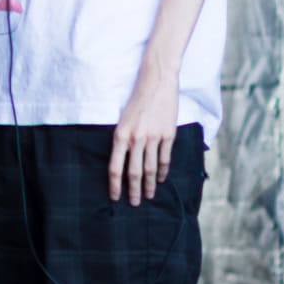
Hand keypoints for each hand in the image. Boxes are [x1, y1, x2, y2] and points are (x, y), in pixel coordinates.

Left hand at [108, 64, 178, 205]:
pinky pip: (165, 158)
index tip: (115, 197)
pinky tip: (160, 178)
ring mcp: (154, 137)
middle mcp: (136, 138)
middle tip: (134, 203)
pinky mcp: (168, 134)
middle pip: (133, 172)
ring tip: (148, 196)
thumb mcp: (123, 118)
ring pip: (150, 168)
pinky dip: (162, 171)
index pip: (115, 167)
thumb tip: (122, 161)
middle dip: (133, 191)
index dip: (115, 185)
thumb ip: (123, 138)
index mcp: (121, 134)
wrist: (156, 80)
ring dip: (149, 185)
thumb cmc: (137, 98)